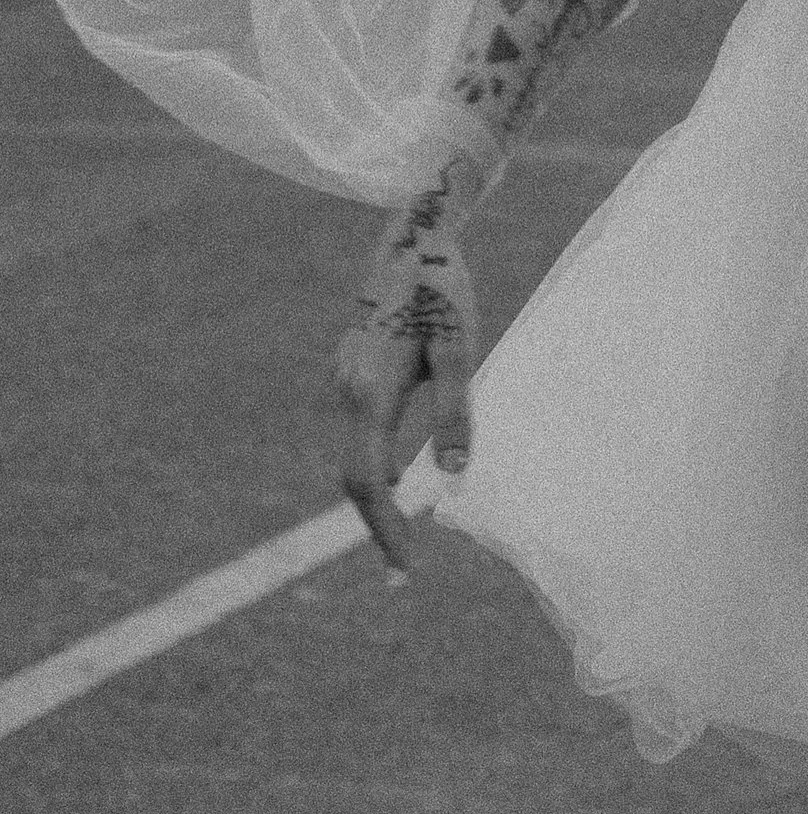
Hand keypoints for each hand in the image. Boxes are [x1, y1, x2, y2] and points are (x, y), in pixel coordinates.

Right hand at [334, 219, 476, 573]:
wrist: (411, 242)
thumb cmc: (443, 292)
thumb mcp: (459, 351)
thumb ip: (455, 412)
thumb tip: (453, 474)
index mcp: (369, 392)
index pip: (367, 481)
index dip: (384, 528)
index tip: (405, 567)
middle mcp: (345, 391)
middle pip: (352, 477)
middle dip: (377, 524)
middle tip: (403, 570)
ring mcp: (342, 380)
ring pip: (352, 455)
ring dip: (376, 497)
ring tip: (405, 534)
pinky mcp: (351, 370)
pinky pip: (358, 432)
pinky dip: (373, 465)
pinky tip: (398, 481)